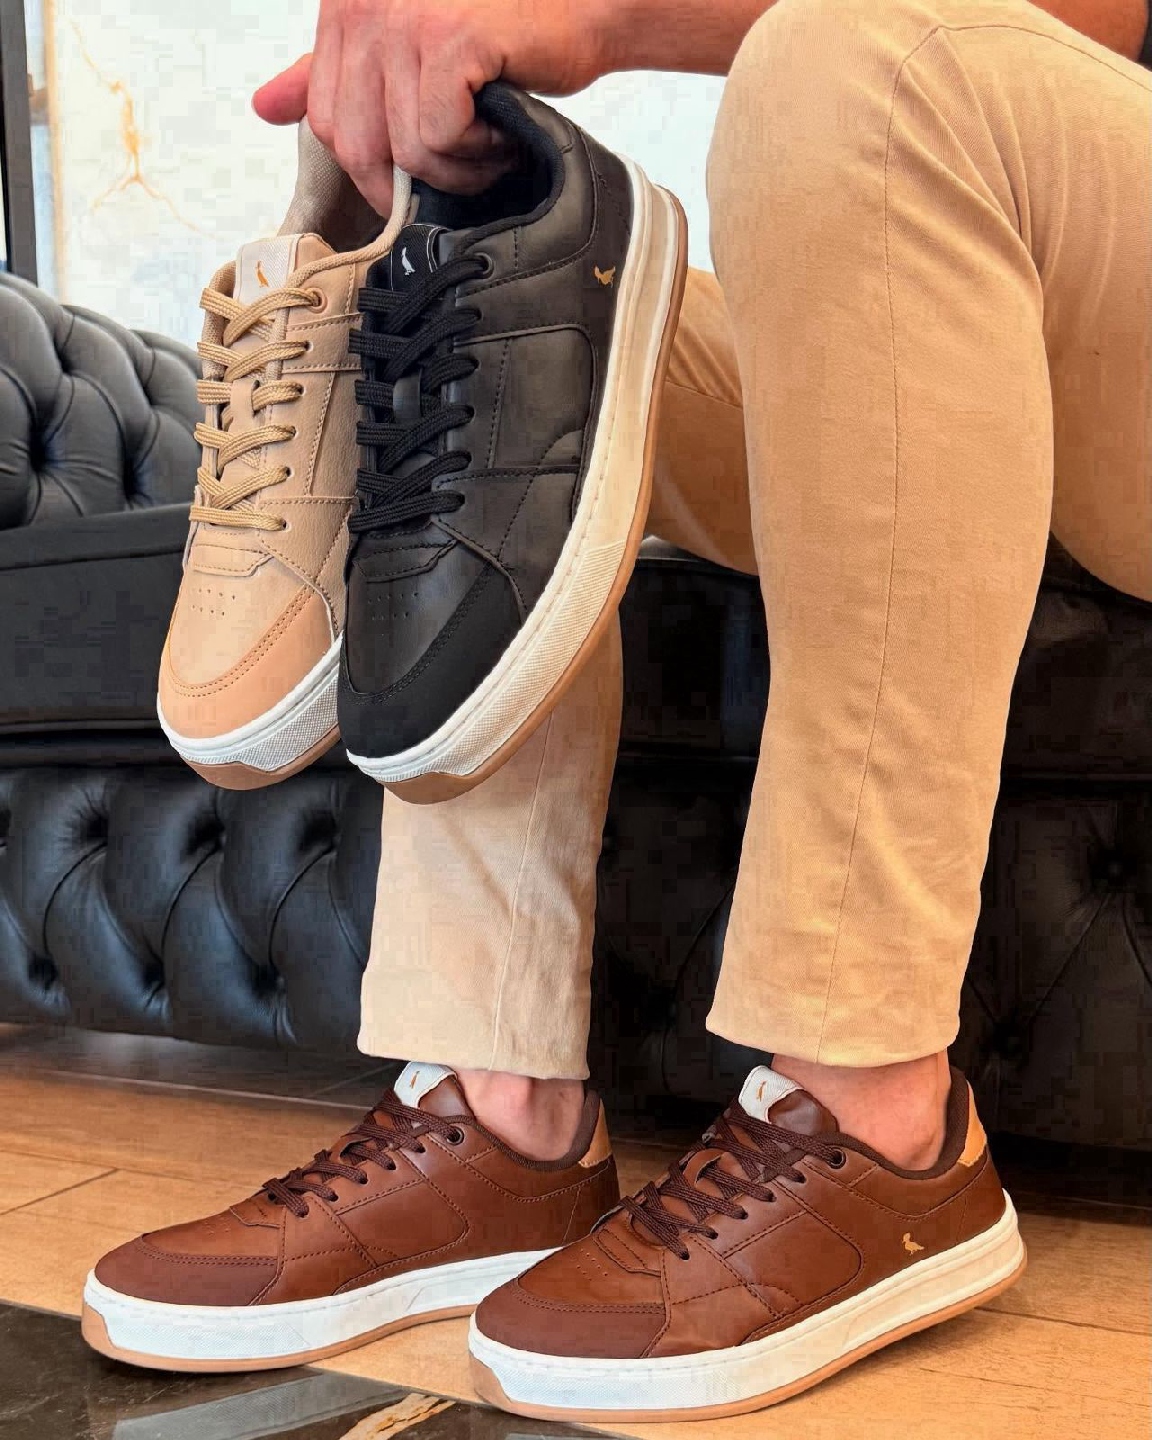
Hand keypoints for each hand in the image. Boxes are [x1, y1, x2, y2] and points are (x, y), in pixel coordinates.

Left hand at [253, 0, 618, 213]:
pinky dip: (480, 150)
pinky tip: (502, 123)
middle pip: (356, 146)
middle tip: (462, 157)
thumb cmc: (501, 33)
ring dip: (458, 166)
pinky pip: (440, 139)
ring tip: (489, 136)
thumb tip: (265, 106)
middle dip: (414, 177)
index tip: (419, 164)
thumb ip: (334, 73)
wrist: (582, 10)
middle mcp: (364, 4)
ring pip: (405, 151)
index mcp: (345, 5)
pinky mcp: (448, 39)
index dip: (374, 164)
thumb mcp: (405, 51)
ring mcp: (404, 19)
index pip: (324, 121)